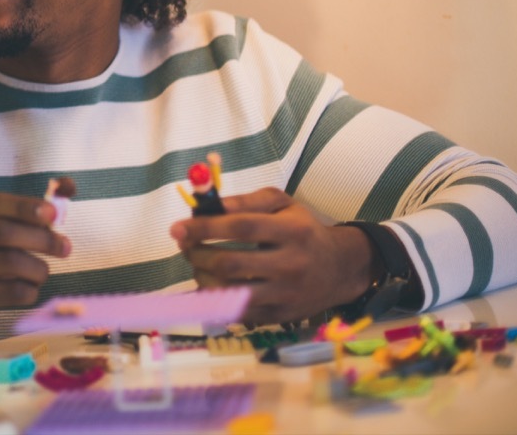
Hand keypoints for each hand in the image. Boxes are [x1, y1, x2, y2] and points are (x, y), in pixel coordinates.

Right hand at [0, 190, 72, 354]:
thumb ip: (21, 216)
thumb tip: (67, 188)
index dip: (25, 206)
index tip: (53, 214)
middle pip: (4, 231)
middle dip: (42, 238)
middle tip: (65, 247)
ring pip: (11, 261)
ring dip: (38, 268)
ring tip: (42, 274)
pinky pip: (11, 291)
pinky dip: (29, 291)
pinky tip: (28, 291)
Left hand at [169, 188, 374, 323]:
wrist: (340, 268)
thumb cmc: (302, 230)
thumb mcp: (283, 205)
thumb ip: (246, 201)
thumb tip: (208, 206)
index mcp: (293, 231)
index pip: (241, 227)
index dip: (205, 227)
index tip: (177, 228)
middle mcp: (291, 264)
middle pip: (230, 263)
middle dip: (197, 254)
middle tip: (185, 246)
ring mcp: (286, 294)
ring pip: (230, 292)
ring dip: (201, 277)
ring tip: (197, 264)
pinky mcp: (280, 316)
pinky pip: (236, 312)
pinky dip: (214, 298)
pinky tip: (208, 283)